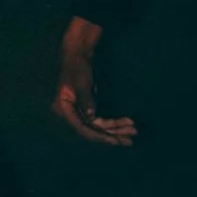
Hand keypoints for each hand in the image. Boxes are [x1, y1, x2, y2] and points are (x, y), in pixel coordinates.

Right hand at [52, 16, 136, 146]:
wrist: (78, 54)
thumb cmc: (78, 66)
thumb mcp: (81, 81)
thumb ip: (85, 99)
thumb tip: (91, 117)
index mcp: (63, 109)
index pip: (82, 129)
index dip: (100, 136)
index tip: (116, 141)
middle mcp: (69, 114)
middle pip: (93, 130)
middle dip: (113, 135)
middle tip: (131, 140)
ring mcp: (78, 113)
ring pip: (99, 127)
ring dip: (116, 129)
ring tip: (134, 130)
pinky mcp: (87, 110)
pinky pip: (101, 120)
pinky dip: (114, 122)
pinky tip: (127, 122)